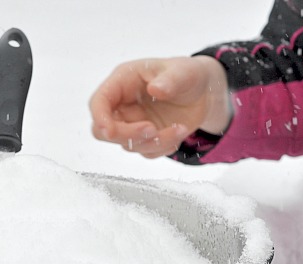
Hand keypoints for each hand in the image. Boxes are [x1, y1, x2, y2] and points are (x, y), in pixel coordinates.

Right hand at [89, 56, 229, 157]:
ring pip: (127, 145)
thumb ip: (170, 79)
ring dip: (154, 142)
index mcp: (123, 82)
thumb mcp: (184, 71)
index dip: (100, 118)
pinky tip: (178, 133)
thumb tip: (155, 89)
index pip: (99, 102)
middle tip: (153, 129)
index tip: (111, 131)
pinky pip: (146, 152)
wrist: (203, 93)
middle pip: (103, 130)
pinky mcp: (144, 138)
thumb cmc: (187, 75)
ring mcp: (132, 123)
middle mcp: (122, 105)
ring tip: (180, 129)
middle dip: (127, 135)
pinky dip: (163, 147)